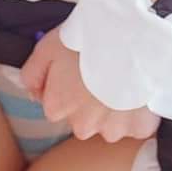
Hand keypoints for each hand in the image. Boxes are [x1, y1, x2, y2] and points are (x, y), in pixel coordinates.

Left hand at [20, 27, 158, 143]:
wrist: (132, 40)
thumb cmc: (88, 40)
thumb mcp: (47, 47)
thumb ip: (32, 74)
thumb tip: (32, 92)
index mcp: (57, 107)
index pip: (57, 105)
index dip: (69, 86)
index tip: (80, 70)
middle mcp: (82, 126)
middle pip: (84, 118)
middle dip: (91, 103)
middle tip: (103, 73)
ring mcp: (111, 130)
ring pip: (111, 124)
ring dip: (116, 109)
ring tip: (124, 80)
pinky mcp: (138, 128)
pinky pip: (137, 125)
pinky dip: (138, 113)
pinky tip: (139, 91)